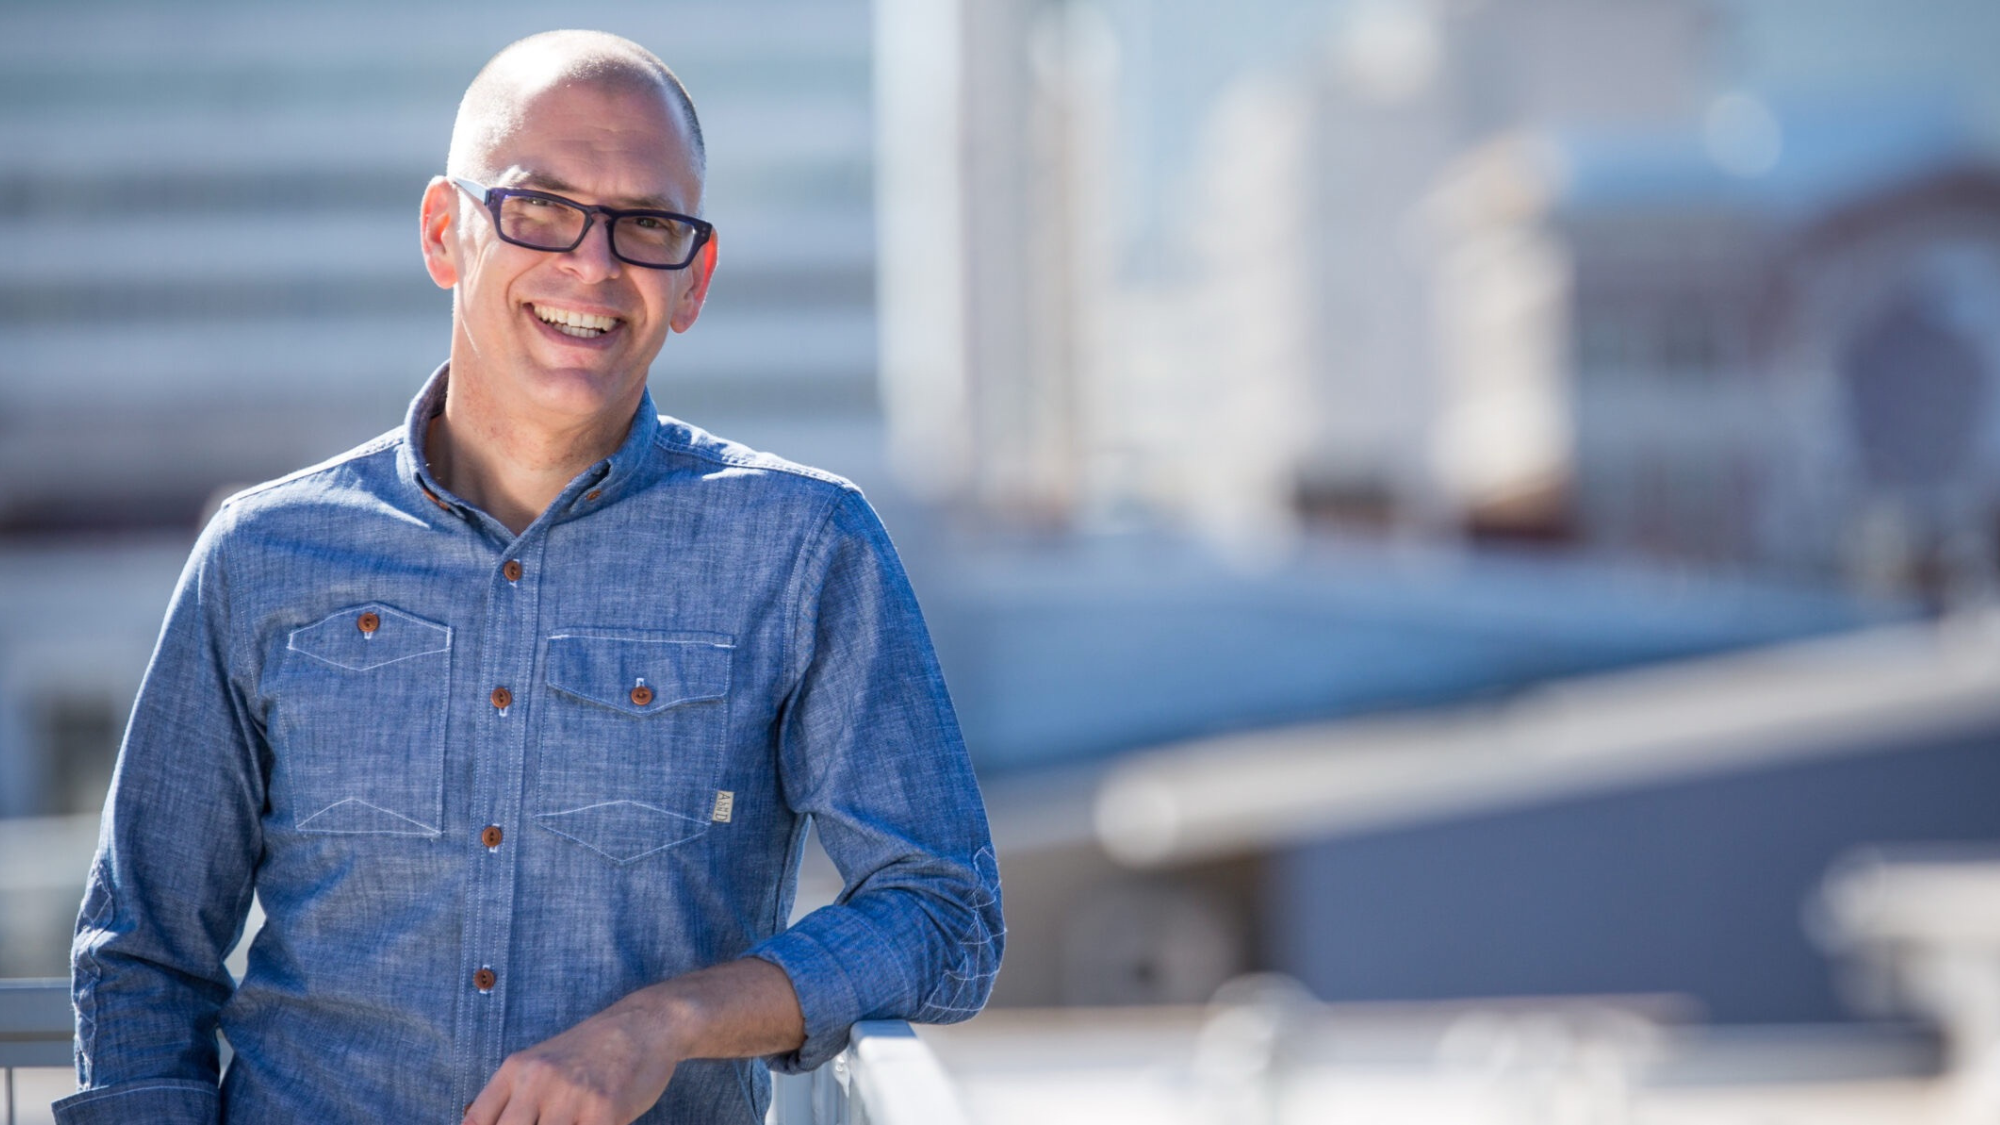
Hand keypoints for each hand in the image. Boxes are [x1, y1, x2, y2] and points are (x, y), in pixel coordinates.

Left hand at [461, 958, 804, 1124]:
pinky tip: (600, 1123)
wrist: (646, 1024)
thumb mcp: (544, 1062)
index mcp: (517, 1069)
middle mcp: (538, 1080)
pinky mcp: (605, 1110)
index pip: (477, 1122)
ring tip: (574, 1123)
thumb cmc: (594, 1051)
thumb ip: (514, 1096)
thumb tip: (478, 1123)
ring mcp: (571, 1096)